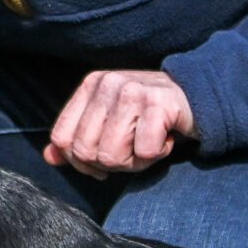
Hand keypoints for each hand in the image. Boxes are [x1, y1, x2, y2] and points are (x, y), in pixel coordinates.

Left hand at [44, 69, 195, 178]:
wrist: (197, 98)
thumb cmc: (149, 116)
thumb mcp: (110, 123)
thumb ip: (78, 139)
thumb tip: (50, 158)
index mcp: (90, 86)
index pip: (62, 138)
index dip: (80, 162)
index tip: (103, 163)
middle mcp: (107, 83)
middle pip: (87, 152)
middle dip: (112, 163)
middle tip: (134, 150)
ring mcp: (132, 91)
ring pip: (112, 156)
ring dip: (135, 161)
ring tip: (149, 143)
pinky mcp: (157, 103)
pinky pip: (144, 152)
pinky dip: (157, 154)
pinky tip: (165, 138)